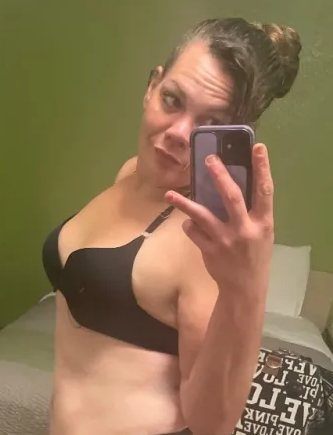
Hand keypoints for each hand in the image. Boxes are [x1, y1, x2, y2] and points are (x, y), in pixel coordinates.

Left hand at [165, 143, 273, 296]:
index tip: (258, 147)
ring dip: (185, 203)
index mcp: (263, 223)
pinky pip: (193, 232)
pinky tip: (189, 224)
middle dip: (220, 176)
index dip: (262, 168)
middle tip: (209, 159)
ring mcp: (225, 241)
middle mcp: (245, 230)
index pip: (265, 190)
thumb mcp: (262, 233)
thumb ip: (251, 213)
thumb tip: (232, 186)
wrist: (244, 288)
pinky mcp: (209, 251)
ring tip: (170, 194)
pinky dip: (189, 225)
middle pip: (231, 197)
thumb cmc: (254, 255)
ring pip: (202, 216)